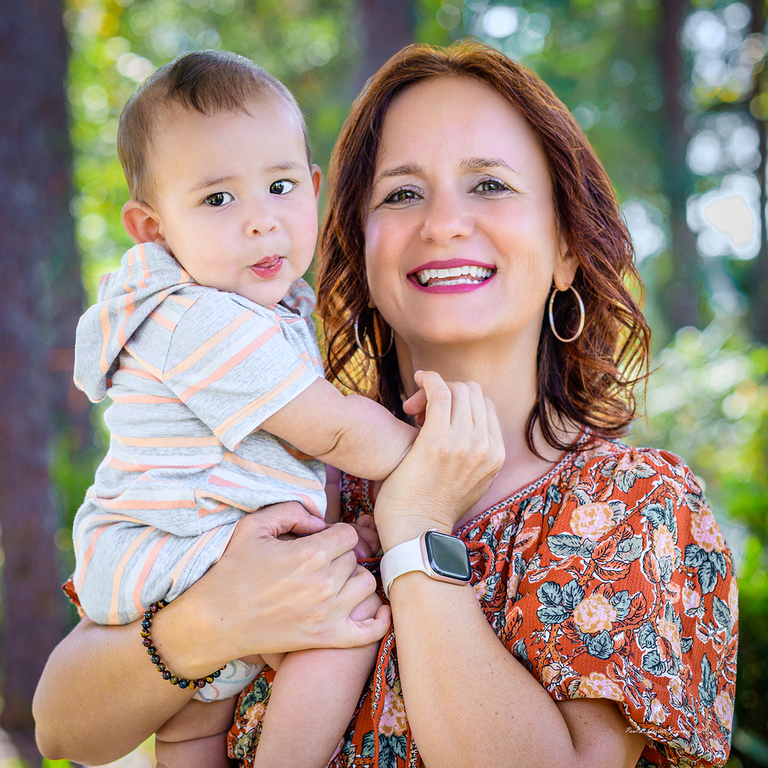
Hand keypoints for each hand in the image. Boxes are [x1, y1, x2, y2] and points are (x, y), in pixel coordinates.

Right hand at [151, 503, 390, 678]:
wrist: (215, 619)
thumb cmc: (233, 570)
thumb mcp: (254, 526)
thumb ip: (291, 510)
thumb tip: (319, 520)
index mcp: (310, 553)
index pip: (348, 534)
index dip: (335, 533)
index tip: (321, 540)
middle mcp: (324, 583)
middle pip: (355, 558)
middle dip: (340, 555)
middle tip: (319, 561)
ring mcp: (327, 614)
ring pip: (366, 586)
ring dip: (353, 580)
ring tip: (335, 580)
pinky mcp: (325, 638)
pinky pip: (369, 631)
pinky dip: (379, 620)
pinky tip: (377, 609)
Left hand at [375, 371, 504, 550]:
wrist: (415, 532)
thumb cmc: (432, 507)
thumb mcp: (470, 482)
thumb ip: (475, 457)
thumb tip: (466, 435)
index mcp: (496, 455)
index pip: (485, 406)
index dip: (460, 401)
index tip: (434, 415)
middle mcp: (486, 447)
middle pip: (473, 393)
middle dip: (447, 391)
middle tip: (420, 409)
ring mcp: (463, 443)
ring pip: (457, 390)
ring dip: (433, 389)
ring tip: (413, 408)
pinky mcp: (437, 441)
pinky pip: (439, 392)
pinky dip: (428, 381)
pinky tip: (418, 383)